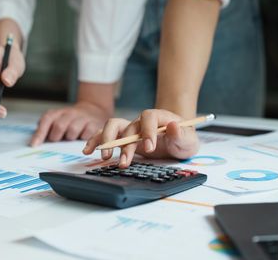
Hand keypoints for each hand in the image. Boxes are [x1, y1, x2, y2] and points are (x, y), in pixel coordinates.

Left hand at [30, 101, 111, 145]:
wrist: (94, 109)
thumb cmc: (72, 120)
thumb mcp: (58, 120)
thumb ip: (46, 130)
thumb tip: (35, 143)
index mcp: (58, 113)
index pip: (46, 120)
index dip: (39, 133)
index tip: (34, 145)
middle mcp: (70, 113)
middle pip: (59, 125)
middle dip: (56, 136)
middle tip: (58, 140)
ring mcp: (83, 118)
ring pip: (73, 130)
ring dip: (70, 138)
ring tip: (72, 138)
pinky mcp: (94, 124)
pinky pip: (87, 134)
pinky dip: (83, 139)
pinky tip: (83, 138)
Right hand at [82, 109, 199, 167]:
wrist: (178, 140)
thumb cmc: (183, 139)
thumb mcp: (189, 139)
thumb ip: (181, 134)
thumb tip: (173, 125)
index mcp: (158, 117)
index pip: (149, 117)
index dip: (147, 131)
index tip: (149, 147)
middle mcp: (141, 121)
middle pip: (127, 124)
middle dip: (123, 142)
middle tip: (124, 159)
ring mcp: (130, 128)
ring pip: (112, 127)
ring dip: (106, 140)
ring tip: (104, 156)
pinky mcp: (123, 138)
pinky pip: (106, 135)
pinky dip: (95, 141)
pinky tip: (88, 150)